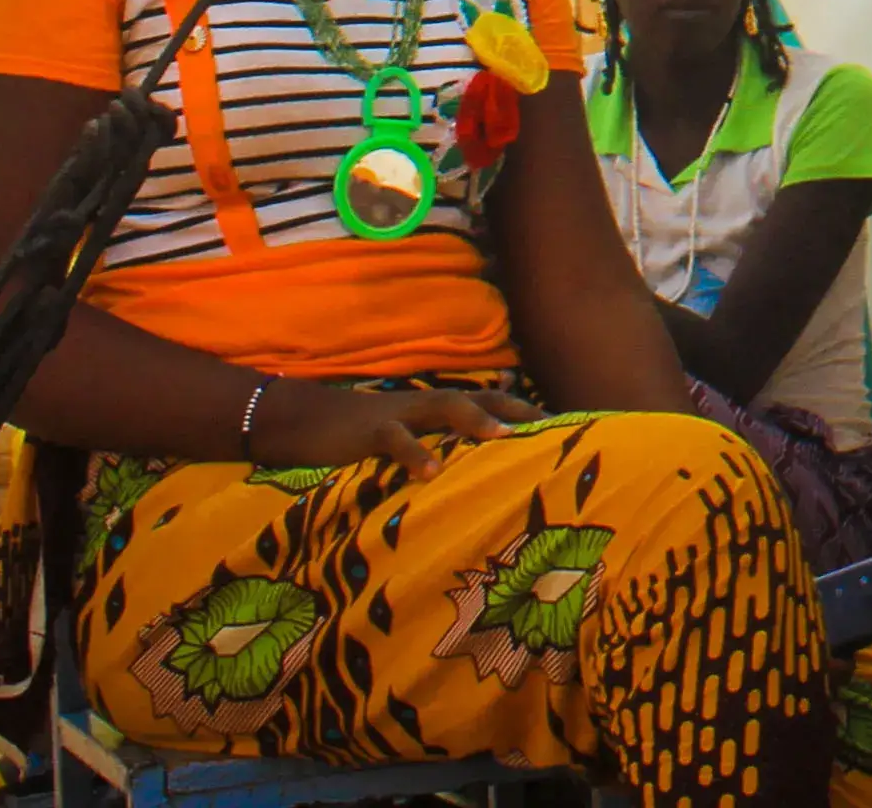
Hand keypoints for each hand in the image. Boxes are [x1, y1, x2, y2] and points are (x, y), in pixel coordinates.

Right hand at [249, 378, 537, 467]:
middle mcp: (426, 404)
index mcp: (437, 409)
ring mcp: (400, 413)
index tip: (565, 425)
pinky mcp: (370, 430)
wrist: (306, 421)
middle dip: (516, 407)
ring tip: (504, 436)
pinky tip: (431, 474)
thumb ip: (439, 449)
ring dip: (475, 419)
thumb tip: (474, 472)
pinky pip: (395, 439)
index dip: (526, 410)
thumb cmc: (364, 438)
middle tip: (551, 426)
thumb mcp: (407, 442)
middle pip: (480, 396)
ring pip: (445, 406)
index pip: (492, 402)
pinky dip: (414, 454)